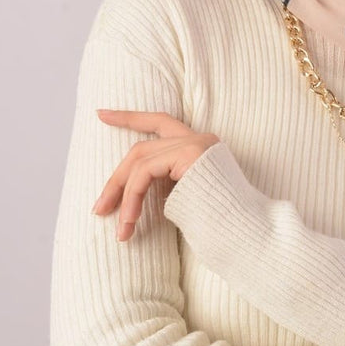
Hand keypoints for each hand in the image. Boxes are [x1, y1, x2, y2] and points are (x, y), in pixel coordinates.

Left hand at [91, 109, 219, 241]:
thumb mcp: (185, 199)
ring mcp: (195, 143)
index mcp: (199, 147)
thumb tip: (129, 195)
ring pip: (140, 161)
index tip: (101, 114)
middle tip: (98, 209)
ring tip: (121, 229)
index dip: (130, 118)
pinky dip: (133, 197)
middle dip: (116, 180)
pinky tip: (131, 220)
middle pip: (141, 149)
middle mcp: (198, 138)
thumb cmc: (219, 224)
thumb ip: (166, 185)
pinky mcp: (190, 153)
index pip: (159, 121)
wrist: (246, 231)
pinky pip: (146, 172)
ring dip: (123, 196)